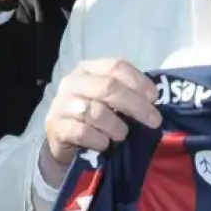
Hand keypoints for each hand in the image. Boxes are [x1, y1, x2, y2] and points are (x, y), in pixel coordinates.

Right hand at [40, 59, 159, 184]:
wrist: (64, 140)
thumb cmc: (93, 117)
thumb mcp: (109, 99)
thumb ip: (127, 93)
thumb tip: (154, 100)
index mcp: (88, 69)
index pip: (116, 66)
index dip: (139, 81)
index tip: (154, 98)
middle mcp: (72, 82)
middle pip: (108, 88)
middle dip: (136, 105)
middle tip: (153, 121)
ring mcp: (62, 105)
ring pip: (96, 112)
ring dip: (117, 127)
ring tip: (122, 135)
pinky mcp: (56, 127)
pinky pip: (84, 133)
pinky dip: (100, 141)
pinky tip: (104, 144)